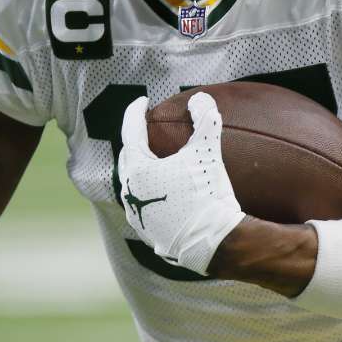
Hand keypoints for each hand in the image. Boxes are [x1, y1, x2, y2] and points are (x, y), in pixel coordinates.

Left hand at [118, 92, 245, 274]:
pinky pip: (144, 204)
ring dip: (141, 168)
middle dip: (135, 141)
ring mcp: (137, 216)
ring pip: (133, 184)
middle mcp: (130, 193)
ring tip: (154, 160)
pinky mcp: (148, 233)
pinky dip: (150, 190)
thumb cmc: (207, 195)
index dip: (135, 112)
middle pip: (127, 159)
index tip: (143, 101)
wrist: (214, 242)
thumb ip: (205, 121)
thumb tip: (201, 99)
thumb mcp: (207, 153)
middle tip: (146, 129)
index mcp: (138, 171)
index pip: (131, 132)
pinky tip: (165, 191)